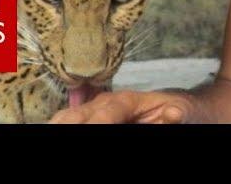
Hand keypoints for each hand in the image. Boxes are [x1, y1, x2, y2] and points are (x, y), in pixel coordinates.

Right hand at [48, 89, 202, 123]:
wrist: (177, 109)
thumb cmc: (178, 111)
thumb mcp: (182, 112)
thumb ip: (176, 114)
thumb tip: (173, 113)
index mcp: (125, 100)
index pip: (106, 113)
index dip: (97, 124)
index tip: (91, 130)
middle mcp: (103, 103)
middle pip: (73, 115)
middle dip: (65, 124)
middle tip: (56, 131)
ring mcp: (93, 112)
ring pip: (65, 118)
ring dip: (58, 125)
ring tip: (48, 130)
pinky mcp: (90, 120)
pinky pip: (70, 121)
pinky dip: (61, 125)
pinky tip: (55, 128)